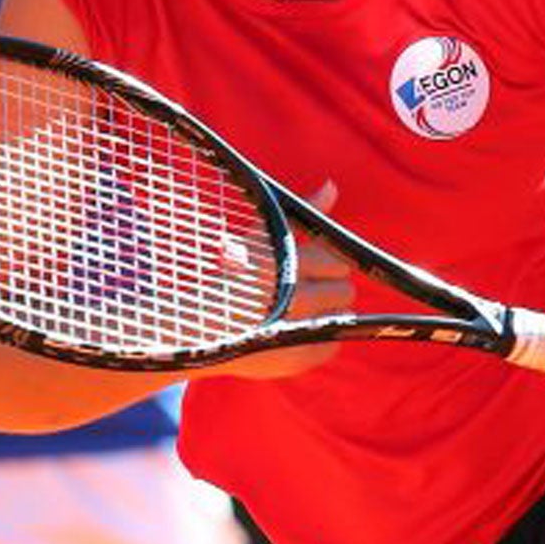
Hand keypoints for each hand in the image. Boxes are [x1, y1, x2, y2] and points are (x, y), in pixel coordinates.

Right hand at [213, 181, 353, 381]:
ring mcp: (297, 332)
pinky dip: (318, 339)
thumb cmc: (236, 275)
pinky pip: (333, 343)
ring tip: (297, 312)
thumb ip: (304, 210)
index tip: (304, 269)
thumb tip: (333, 185)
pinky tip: (294, 332)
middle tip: (299, 292)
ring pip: (342, 315)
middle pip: (345, 290)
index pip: (338, 263)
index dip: (324, 266)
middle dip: (326, 288)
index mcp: (286, 264)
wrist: (199, 326)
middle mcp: (293, 297)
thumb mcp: (265, 236)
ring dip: (325, 312)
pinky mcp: (300, 358)